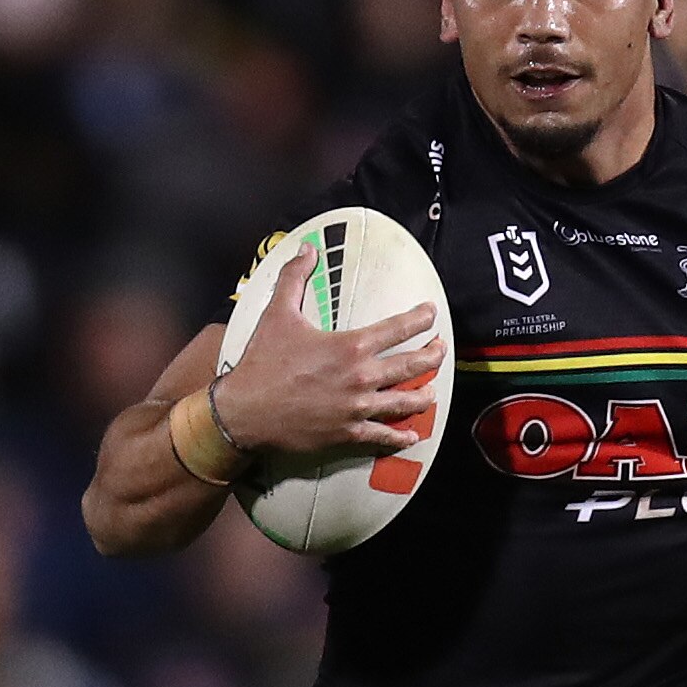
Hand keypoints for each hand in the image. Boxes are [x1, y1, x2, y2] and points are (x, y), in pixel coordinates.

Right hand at [210, 245, 441, 456]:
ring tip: (432, 392)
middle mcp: (361, 377)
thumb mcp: (277, 314)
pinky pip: (383, 437)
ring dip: (424, 396)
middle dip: (433, 356)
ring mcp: (357, 408)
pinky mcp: (347, 433)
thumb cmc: (262, 363)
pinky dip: (401, 437)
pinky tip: (412, 435)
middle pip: (412, 366)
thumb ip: (295, 278)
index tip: (431, 314)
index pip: (399, 328)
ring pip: (405, 403)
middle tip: (441, 349)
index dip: (421, 318)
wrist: (245, 411)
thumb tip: (306, 249)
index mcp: (351, 346)